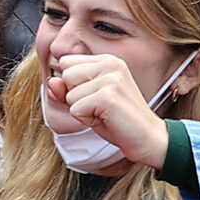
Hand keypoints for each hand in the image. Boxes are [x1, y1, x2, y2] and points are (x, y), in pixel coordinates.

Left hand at [48, 52, 174, 168]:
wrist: (149, 139)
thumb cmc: (118, 120)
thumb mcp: (87, 101)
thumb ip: (66, 90)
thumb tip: (51, 82)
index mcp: (107, 60)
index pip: (66, 62)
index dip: (74, 84)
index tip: (95, 96)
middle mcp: (110, 64)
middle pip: (65, 75)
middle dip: (76, 96)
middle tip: (100, 107)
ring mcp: (110, 79)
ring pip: (69, 93)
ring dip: (82, 109)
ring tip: (104, 113)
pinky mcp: (108, 96)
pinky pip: (75, 109)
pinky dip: (86, 119)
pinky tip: (107, 120)